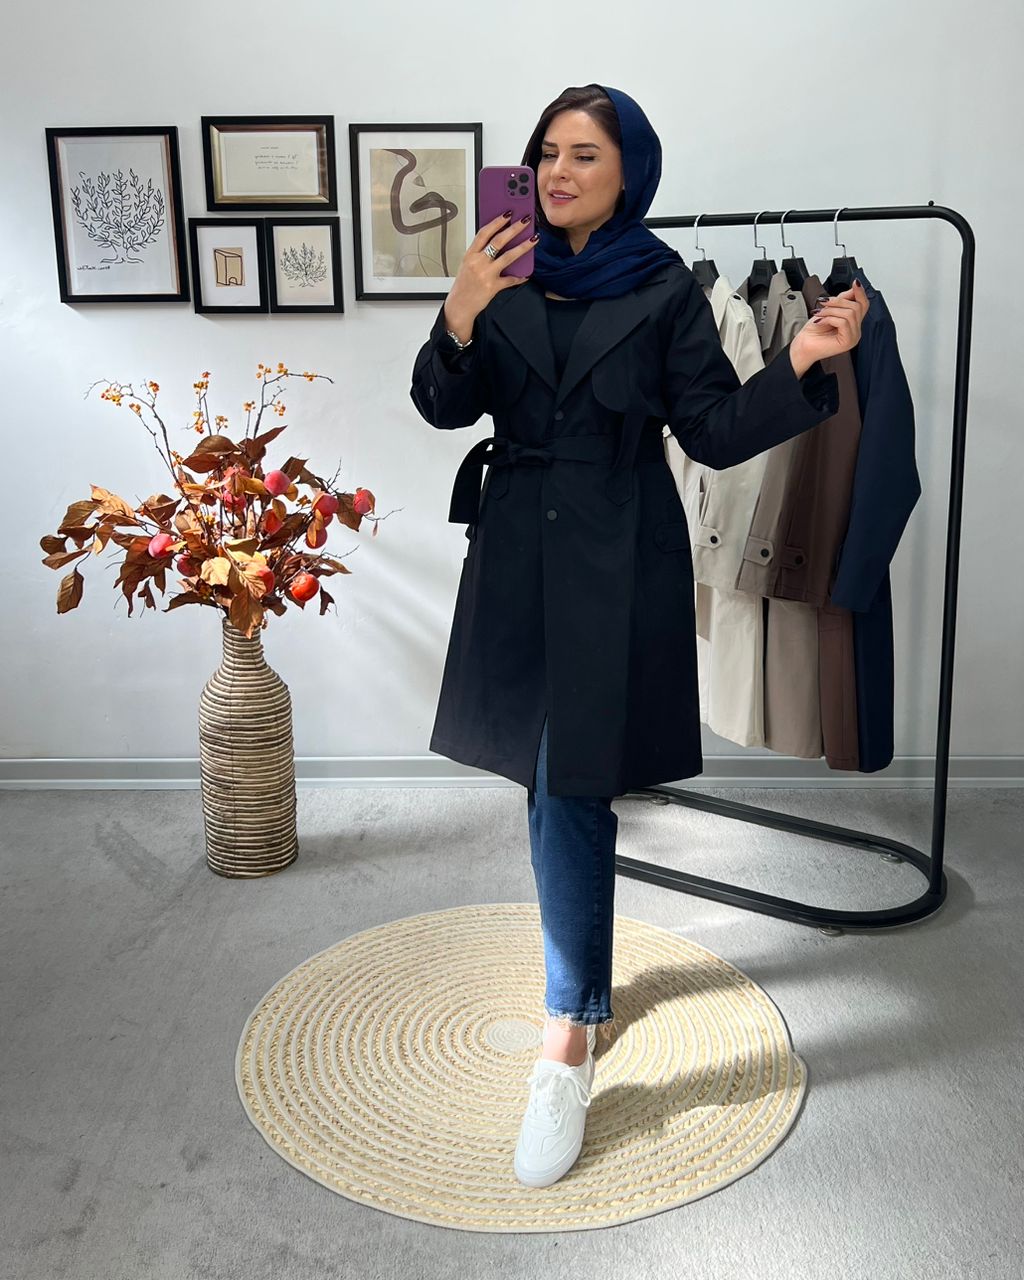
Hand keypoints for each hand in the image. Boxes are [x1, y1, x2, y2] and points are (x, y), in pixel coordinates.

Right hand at [443, 213, 535, 338]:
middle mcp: (478, 262)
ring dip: (523, 246)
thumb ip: (479, 253)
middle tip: (525, 220)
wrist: (459, 305)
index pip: (484, 233)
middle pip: (499, 241)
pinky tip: (527, 273)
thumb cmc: (464, 285)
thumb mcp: (467, 264)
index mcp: (470, 254)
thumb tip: (497, 241)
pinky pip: (511, 279)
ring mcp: (486, 274)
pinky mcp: (493, 287)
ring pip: (508, 256)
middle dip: (514, 228)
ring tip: (533, 239)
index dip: (497, 221)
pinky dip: (520, 276)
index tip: (507, 213)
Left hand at [790, 280, 869, 373]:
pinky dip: (829, 319)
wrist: (802, 346)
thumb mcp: (829, 309)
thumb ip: (843, 299)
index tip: (855, 283)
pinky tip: (820, 322)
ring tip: (819, 314)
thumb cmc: (812, 332)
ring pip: (849, 313)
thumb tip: (854, 287)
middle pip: (856, 307)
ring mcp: (853, 337)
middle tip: (823, 303)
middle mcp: (855, 331)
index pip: (864, 305)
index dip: (860, 292)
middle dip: (837, 302)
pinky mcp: (847, 342)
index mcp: (853, 323)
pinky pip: (843, 322)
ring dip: (831, 310)